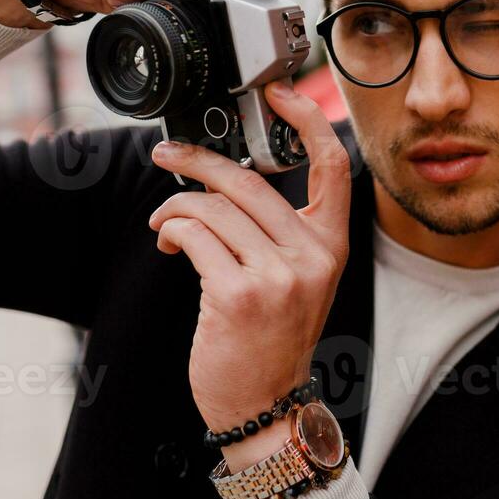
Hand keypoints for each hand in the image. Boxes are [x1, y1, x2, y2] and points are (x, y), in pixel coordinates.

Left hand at [148, 80, 352, 470]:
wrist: (265, 405)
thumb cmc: (273, 340)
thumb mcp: (298, 280)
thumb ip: (281, 231)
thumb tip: (229, 180)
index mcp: (331, 246)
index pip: (332, 167)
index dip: (307, 120)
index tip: (280, 93)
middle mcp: (311, 257)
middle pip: (248, 180)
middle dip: (197, 161)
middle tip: (168, 156)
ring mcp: (277, 276)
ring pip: (213, 207)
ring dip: (176, 209)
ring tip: (166, 226)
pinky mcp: (238, 294)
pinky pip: (194, 236)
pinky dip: (173, 232)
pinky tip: (170, 245)